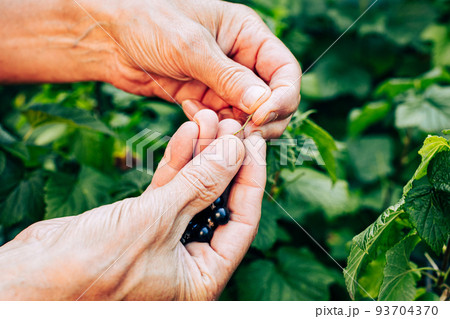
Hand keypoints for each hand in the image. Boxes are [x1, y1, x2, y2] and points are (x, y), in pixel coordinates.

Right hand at [0, 110, 265, 299]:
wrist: (36, 273)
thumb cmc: (94, 266)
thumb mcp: (157, 222)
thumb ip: (199, 185)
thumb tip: (235, 151)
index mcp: (202, 276)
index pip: (242, 221)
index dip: (251, 179)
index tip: (254, 144)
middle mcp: (188, 258)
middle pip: (219, 201)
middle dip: (225, 162)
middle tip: (232, 126)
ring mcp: (166, 237)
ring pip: (194, 189)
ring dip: (202, 155)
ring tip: (209, 119)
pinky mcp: (144, 220)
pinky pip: (169, 187)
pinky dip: (177, 161)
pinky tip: (188, 134)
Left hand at [103, 0, 300, 137]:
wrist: (109, 37)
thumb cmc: (148, 21)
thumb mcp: (190, 46)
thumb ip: (228, 77)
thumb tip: (264, 105)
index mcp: (248, 35)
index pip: (285, 71)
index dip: (283, 97)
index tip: (263, 116)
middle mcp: (241, 60)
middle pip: (273, 99)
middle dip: (265, 120)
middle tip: (246, 134)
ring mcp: (223, 83)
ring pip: (249, 117)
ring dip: (238, 129)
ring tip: (216, 129)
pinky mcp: (205, 101)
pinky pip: (222, 123)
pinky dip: (214, 128)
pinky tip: (192, 115)